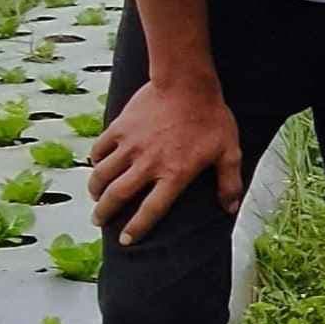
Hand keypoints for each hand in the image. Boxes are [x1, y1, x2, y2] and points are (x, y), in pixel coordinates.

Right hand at [89, 78, 242, 245]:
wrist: (187, 83)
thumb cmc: (211, 117)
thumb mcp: (229, 151)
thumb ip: (229, 182)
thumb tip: (230, 209)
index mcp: (174, 174)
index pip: (150, 210)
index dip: (136, 228)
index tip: (126, 240)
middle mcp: (148, 164)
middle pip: (118, 196)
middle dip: (105, 213)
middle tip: (98, 221)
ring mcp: (131, 146)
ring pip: (103, 175)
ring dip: (95, 190)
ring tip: (95, 198)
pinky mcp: (120, 128)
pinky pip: (99, 149)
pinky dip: (95, 160)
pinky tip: (97, 165)